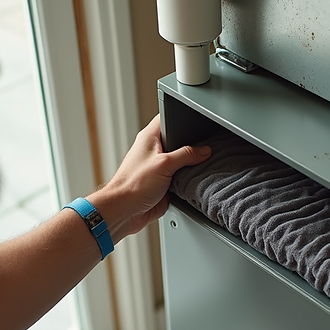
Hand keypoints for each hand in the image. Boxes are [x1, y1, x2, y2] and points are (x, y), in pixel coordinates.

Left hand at [88, 115, 211, 240]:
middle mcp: (154, 151)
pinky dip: (187, 181)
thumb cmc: (133, 184)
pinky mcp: (163, 184)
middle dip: (192, 145)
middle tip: (204, 148)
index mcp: (150, 137)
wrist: (125, 211)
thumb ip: (186, 155)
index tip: (199, 123)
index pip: (168, 118)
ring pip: (181, 162)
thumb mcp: (164, 163)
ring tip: (199, 166)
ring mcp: (159, 168)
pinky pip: (181, 178)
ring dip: (190, 166)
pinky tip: (193, 182)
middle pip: (179, 141)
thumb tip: (204, 151)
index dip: (183, 118)